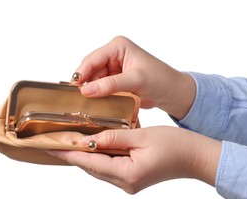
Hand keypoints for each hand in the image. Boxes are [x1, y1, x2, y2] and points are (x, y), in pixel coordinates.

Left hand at [47, 126, 220, 193]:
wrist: (195, 157)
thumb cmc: (175, 145)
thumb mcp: (142, 136)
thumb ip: (114, 138)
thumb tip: (90, 140)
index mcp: (128, 173)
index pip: (90, 162)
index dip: (69, 152)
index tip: (50, 146)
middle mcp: (126, 183)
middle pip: (92, 167)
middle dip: (74, 154)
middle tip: (56, 140)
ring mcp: (129, 183)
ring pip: (99, 169)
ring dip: (86, 156)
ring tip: (69, 142)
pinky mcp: (133, 179)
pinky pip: (109, 168)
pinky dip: (99, 158)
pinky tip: (93, 147)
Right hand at [74, 36, 195, 119]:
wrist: (172, 93)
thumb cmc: (160, 80)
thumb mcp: (135, 80)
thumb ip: (110, 85)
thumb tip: (86, 90)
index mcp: (118, 46)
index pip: (93, 59)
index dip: (81, 73)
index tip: (74, 88)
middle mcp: (114, 55)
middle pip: (91, 70)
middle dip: (85, 84)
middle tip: (77, 99)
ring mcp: (115, 69)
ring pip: (95, 81)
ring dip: (92, 92)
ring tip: (85, 104)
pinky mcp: (116, 82)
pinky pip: (102, 89)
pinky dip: (99, 97)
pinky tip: (95, 104)